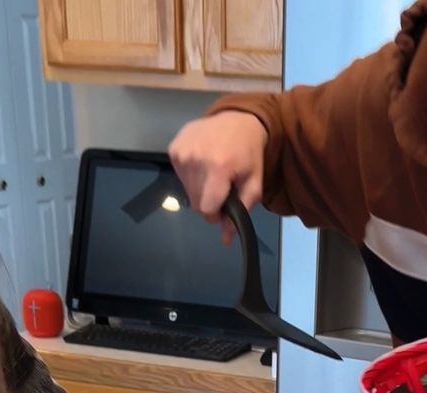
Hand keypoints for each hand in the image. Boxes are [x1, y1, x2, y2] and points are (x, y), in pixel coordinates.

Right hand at [169, 111, 267, 241]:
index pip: (206, 209)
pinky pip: (179, 177)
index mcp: (218, 168)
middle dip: (208, 202)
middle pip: (196, 203)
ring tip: (212, 174)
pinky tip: (202, 164)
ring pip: (187, 192)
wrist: (237, 119)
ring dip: (199, 190)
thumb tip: (226, 240)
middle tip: (221, 188)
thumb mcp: (253, 185)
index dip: (216, 213)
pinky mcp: (173, 148)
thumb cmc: (248, 155)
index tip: (224, 205)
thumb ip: (240, 213)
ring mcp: (182, 152)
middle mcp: (196, 159)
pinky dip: (190, 176)